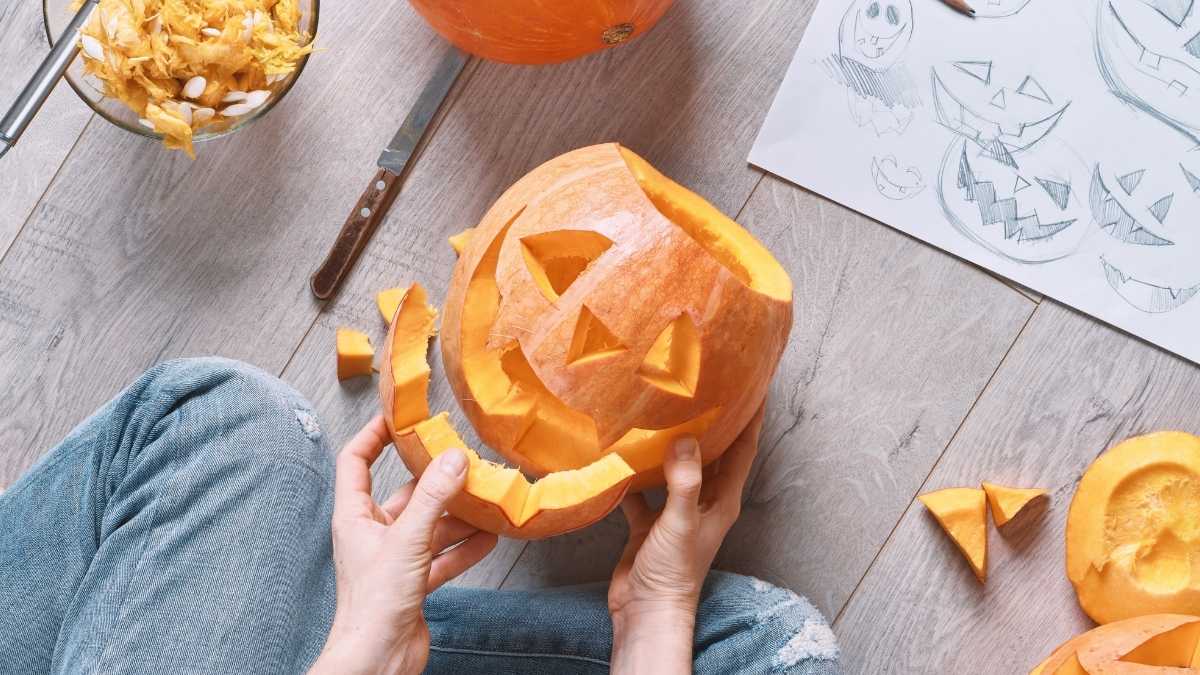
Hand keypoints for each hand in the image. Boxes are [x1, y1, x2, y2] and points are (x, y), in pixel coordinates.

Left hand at [309, 416, 496, 674]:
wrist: (377, 661)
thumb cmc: (374, 605)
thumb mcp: (408, 541)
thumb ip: (434, 498)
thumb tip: (454, 458)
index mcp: (355, 517)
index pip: (356, 461)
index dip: (375, 435)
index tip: (400, 417)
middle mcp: (373, 534)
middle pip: (406, 494)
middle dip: (437, 480)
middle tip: (466, 460)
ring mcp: (394, 559)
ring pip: (431, 525)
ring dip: (459, 515)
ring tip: (489, 499)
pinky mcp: (414, 582)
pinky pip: (443, 556)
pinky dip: (464, 547)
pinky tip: (490, 537)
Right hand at [608, 405, 764, 673]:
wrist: (646, 611)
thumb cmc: (673, 572)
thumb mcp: (681, 522)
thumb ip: (685, 481)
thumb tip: (684, 439)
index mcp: (723, 500)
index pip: (744, 450)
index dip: (751, 418)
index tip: (754, 385)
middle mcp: (704, 501)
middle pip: (713, 453)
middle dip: (711, 423)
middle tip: (702, 387)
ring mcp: (676, 511)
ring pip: (676, 468)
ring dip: (670, 444)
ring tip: (659, 411)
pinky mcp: (650, 522)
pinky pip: (643, 489)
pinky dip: (633, 472)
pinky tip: (619, 453)